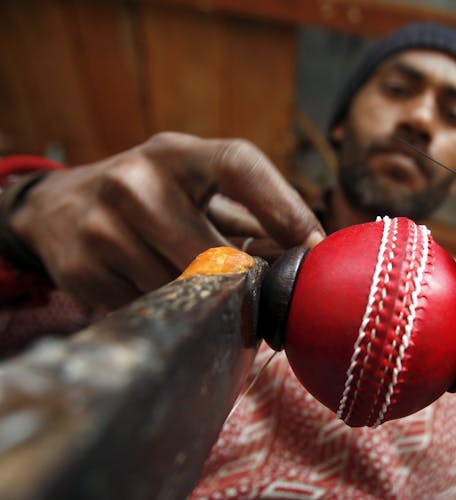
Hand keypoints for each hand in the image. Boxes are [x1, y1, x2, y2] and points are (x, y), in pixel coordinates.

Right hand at [10, 132, 323, 308]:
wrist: (61, 207)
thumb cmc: (154, 197)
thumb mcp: (197, 188)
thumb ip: (253, 218)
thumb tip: (313, 256)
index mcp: (178, 154)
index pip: (240, 166)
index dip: (283, 207)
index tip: (313, 246)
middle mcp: (135, 179)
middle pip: (213, 250)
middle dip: (242, 280)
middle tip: (259, 296)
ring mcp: (102, 223)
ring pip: (181, 289)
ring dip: (201, 300)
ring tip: (200, 289)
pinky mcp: (81, 267)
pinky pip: (147, 308)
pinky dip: (165, 309)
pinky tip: (156, 290)